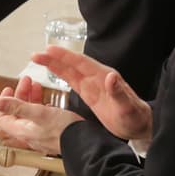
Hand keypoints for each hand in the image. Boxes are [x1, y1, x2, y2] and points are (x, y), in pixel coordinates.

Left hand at [0, 76, 81, 155]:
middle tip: (26, 82)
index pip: (2, 118)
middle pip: (16, 113)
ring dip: (30, 98)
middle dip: (19, 95)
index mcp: (22, 130)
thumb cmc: (63, 130)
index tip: (9, 90)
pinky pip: (40, 117)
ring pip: (29, 114)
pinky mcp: (51, 132)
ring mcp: (40, 134)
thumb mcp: (38, 113)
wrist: (84, 142)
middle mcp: (29, 134)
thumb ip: (17, 107)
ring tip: (36, 85)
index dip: (3, 103)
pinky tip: (46, 100)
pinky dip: (40, 105)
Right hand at [32, 46, 152, 141]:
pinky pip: (72, 81)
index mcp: (104, 77)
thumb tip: (110, 76)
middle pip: (72, 64)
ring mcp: (92, 85)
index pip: (82, 63)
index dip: (65, 56)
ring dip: (53, 64)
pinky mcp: (89, 93)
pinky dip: (60, 74)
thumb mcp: (127, 107)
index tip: (50, 49)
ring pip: (69, 71)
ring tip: (37, 58)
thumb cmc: (135, 116)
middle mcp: (96, 77)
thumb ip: (118, 92)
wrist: (138, 125)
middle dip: (54, 58)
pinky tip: (50, 70)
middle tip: (35, 54)